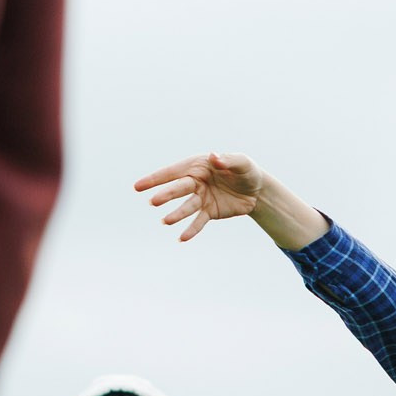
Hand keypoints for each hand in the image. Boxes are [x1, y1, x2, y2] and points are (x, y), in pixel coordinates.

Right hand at [135, 151, 329, 248]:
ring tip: (166, 221)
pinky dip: (191, 230)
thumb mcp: (242, 162)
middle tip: (153, 201)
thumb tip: (214, 157)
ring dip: (176, 214)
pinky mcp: (209, 212)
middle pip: (178, 189)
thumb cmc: (246, 171)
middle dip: (166, 194)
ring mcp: (201, 198)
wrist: (257, 190)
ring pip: (187, 207)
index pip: (173, 172)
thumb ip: (228, 160)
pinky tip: (182, 238)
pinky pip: (199, 222)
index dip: (155, 179)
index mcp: (198, 166)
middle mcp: (196, 182)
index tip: (138, 186)